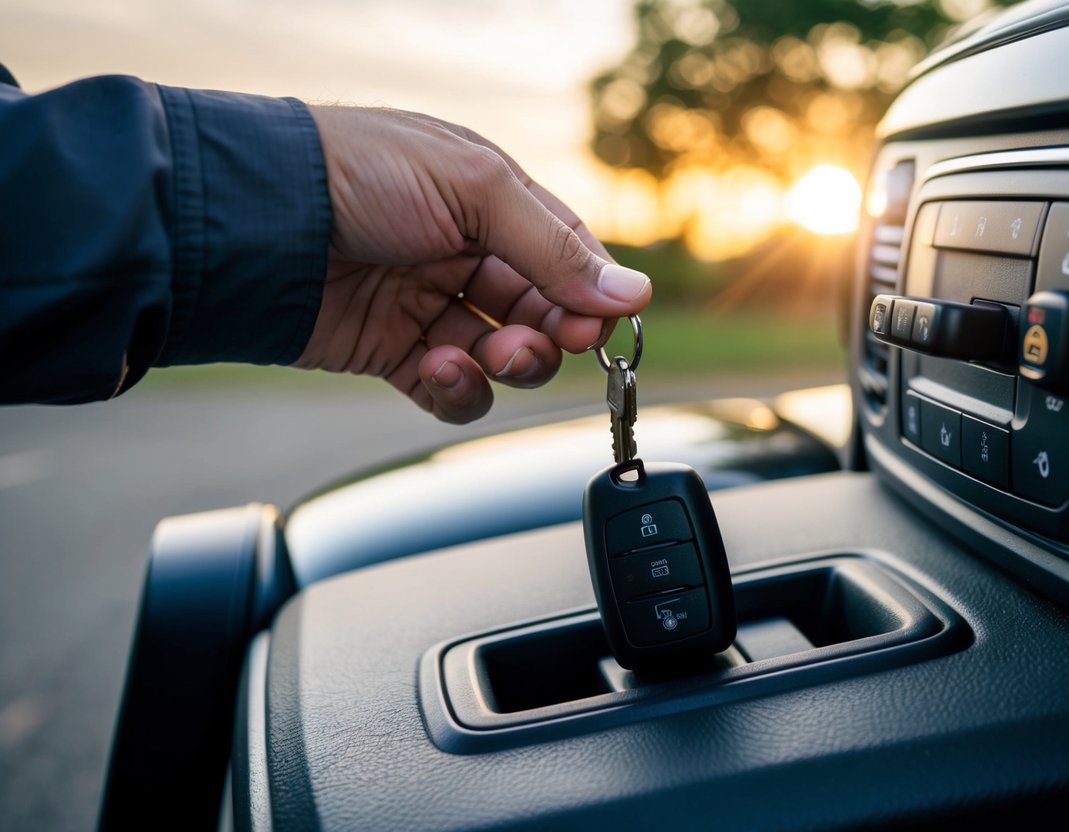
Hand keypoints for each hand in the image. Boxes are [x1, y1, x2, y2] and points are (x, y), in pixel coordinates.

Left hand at [292, 106, 650, 422]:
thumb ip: (553, 248)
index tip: (602, 328)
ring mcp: (428, 304)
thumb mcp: (472, 189)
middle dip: (552, 335)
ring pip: (501, 356)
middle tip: (549, 343)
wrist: (253, 217)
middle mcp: (464, 252)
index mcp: (490, 201)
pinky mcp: (392, 351)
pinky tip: (437, 369)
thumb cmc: (357, 172)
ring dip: (508, 365)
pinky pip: (449, 388)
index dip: (589, 295)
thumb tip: (632, 294)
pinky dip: (456, 390)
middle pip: (541, 312)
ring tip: (485, 355)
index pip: (566, 256)